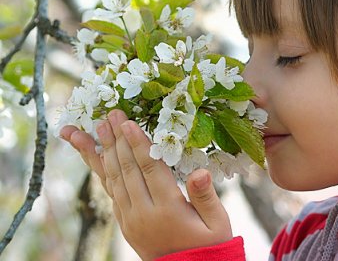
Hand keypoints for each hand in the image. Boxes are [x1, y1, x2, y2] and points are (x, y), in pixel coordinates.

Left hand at [60, 110, 232, 259]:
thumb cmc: (208, 245)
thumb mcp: (218, 223)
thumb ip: (206, 197)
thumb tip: (201, 171)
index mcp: (168, 209)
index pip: (149, 170)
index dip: (138, 145)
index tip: (127, 123)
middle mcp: (143, 213)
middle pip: (127, 170)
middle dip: (117, 140)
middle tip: (110, 115)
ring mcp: (130, 219)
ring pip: (113, 179)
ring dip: (104, 151)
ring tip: (97, 127)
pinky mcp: (124, 222)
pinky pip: (110, 191)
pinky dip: (101, 170)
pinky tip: (96, 154)